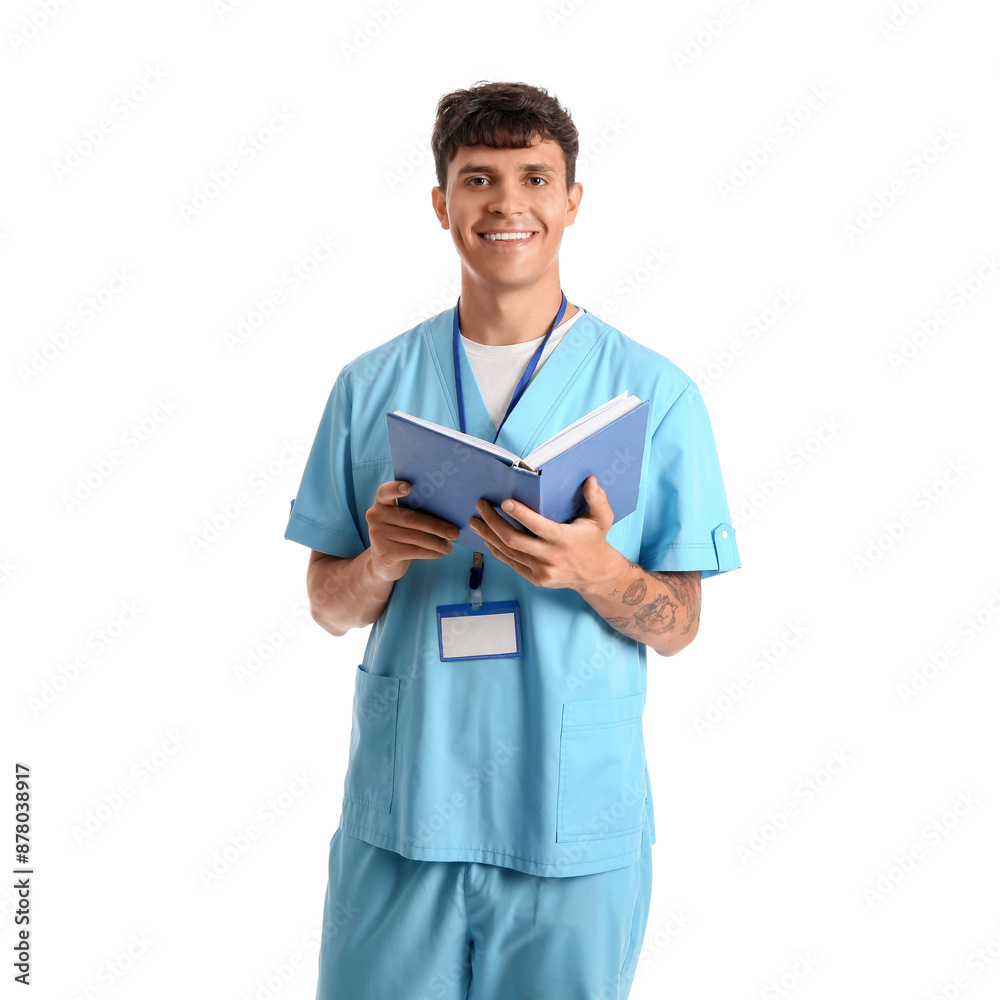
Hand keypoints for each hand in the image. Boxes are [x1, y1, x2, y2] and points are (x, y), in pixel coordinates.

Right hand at [366, 480, 460, 582]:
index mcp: (381, 501)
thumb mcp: (402, 519)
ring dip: (437, 542)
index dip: (396, 488)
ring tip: (450, 546)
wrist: (383, 561)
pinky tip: (440, 553)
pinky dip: (431, 552)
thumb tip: (449, 512)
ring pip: (415, 537)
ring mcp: (377, 535)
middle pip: (411, 518)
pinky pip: (414, 551)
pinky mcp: (384, 553)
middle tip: (455, 532)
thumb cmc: (400, 533)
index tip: (409, 486)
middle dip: (436, 526)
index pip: (386, 491)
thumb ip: (415, 510)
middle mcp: (375, 516)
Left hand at [468, 476, 616, 590]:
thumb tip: (590, 480)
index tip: (504, 502)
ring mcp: (541, 570)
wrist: (596, 575)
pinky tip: (487, 539)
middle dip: (493, 522)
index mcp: (564, 539)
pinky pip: (511, 563)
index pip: (538, 526)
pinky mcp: (536, 579)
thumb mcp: (602, 519)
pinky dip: (497, 551)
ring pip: (509, 552)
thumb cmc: (595, 541)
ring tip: (475, 522)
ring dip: (489, 536)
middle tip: (481, 506)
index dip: (520, 514)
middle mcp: (551, 557)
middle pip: (514, 540)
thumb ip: (597, 499)